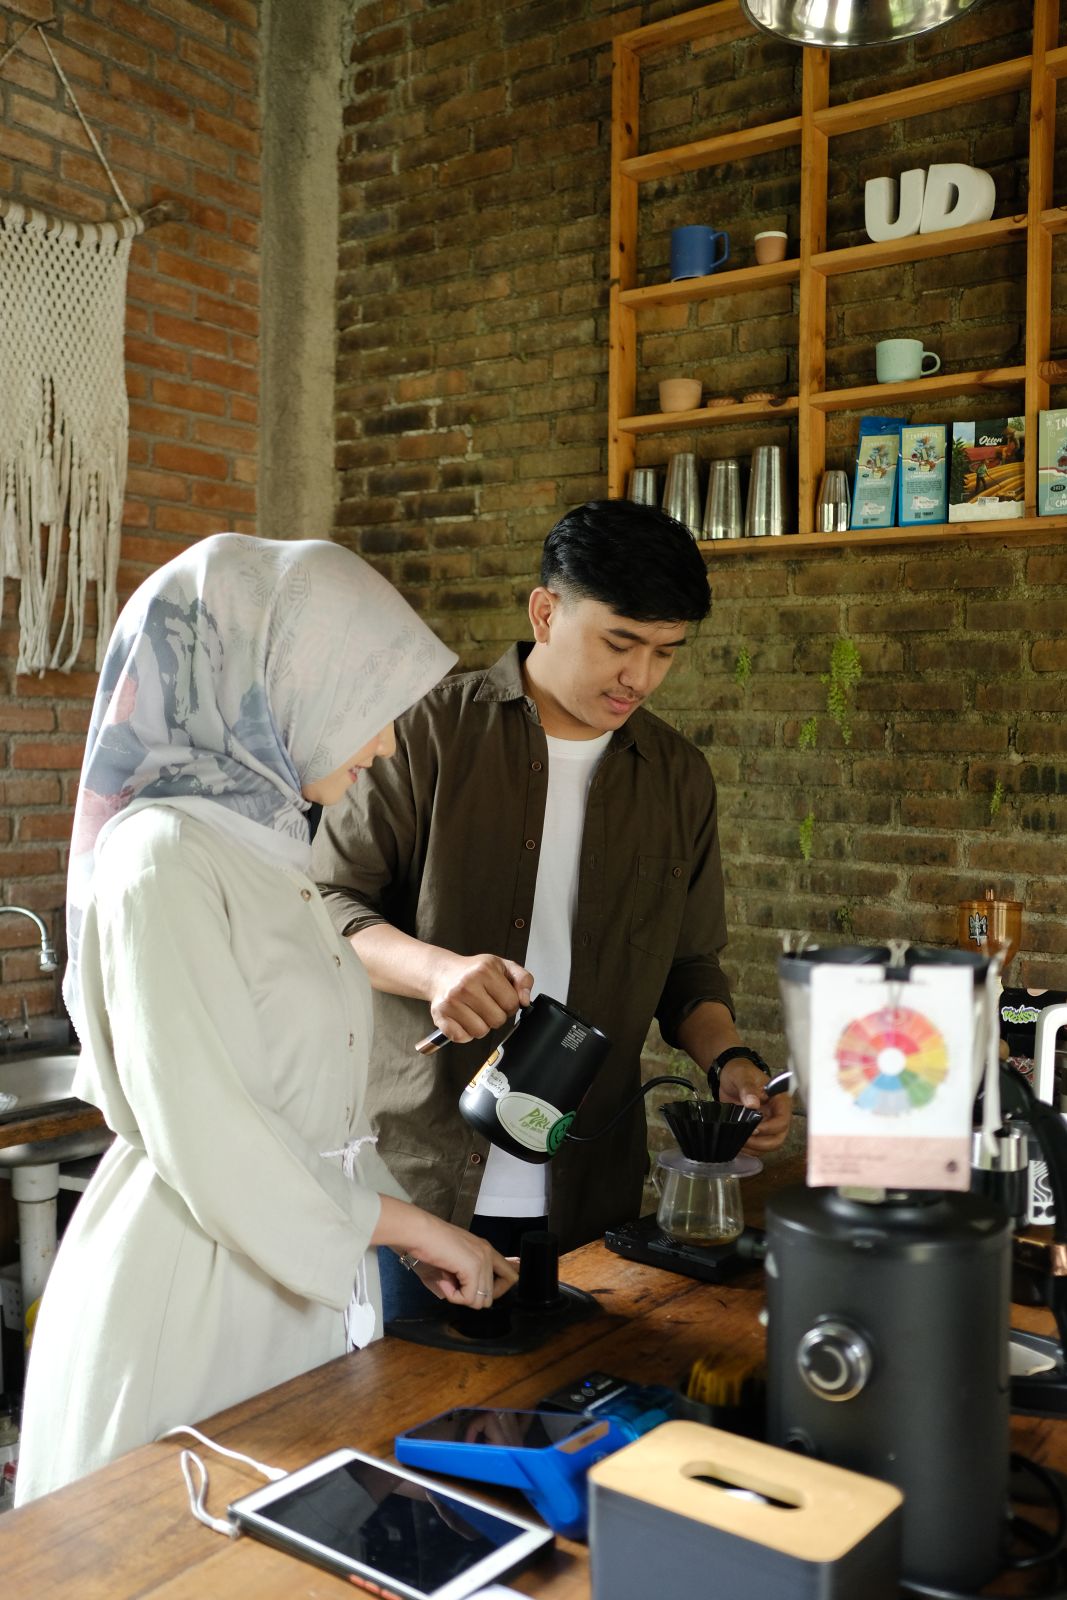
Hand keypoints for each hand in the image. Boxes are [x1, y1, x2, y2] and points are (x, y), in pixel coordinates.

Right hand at [374, 1199, 517, 1306]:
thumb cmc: (429, 1244)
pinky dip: (453, 1296)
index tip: (474, 1290)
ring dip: (460, 1297)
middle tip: (453, 1284)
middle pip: (491, 1297)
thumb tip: (473, 1298)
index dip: (496, 1291)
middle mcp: (488, 1254)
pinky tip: (443, 1281)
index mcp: (486, 1250)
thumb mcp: (454, 1260)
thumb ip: (467, 1276)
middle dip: (470, 1297)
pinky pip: (467, 1299)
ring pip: (480, 1301)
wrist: (419, 1232)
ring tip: (446, 1280)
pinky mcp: (473, 1268)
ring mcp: (482, 1261)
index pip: (511, 1276)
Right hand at [428, 951, 533, 1043]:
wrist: (442, 973)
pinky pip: (462, 1037)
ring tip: (475, 1011)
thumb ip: (523, 979)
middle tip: (487, 1005)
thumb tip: (525, 1000)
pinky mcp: (440, 1015)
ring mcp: (451, 1001)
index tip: (500, 998)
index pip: (512, 1003)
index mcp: (484, 970)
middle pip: (498, 1020)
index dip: (510, 1004)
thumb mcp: (502, 966)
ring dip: (481, 1025)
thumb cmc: (473, 972)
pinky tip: (463, 1018)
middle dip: (496, 1015)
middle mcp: (466, 985)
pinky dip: (465, 1033)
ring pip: (481, 1031)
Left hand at [718, 1059, 792, 1152]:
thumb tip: (753, 1104)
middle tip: (744, 1139)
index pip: (783, 1120)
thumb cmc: (740, 1073)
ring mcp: (768, 1124)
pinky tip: (738, 1144)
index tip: (753, 1129)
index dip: (770, 1128)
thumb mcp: (742, 1076)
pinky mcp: (758, 1130)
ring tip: (738, 1142)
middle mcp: (777, 1114)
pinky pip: (759, 1147)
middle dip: (762, 1143)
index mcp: (779, 1100)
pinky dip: (749, 1149)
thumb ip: (747, 1088)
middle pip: (778, 1138)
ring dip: (755, 1148)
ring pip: (769, 1145)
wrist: (729, 1076)